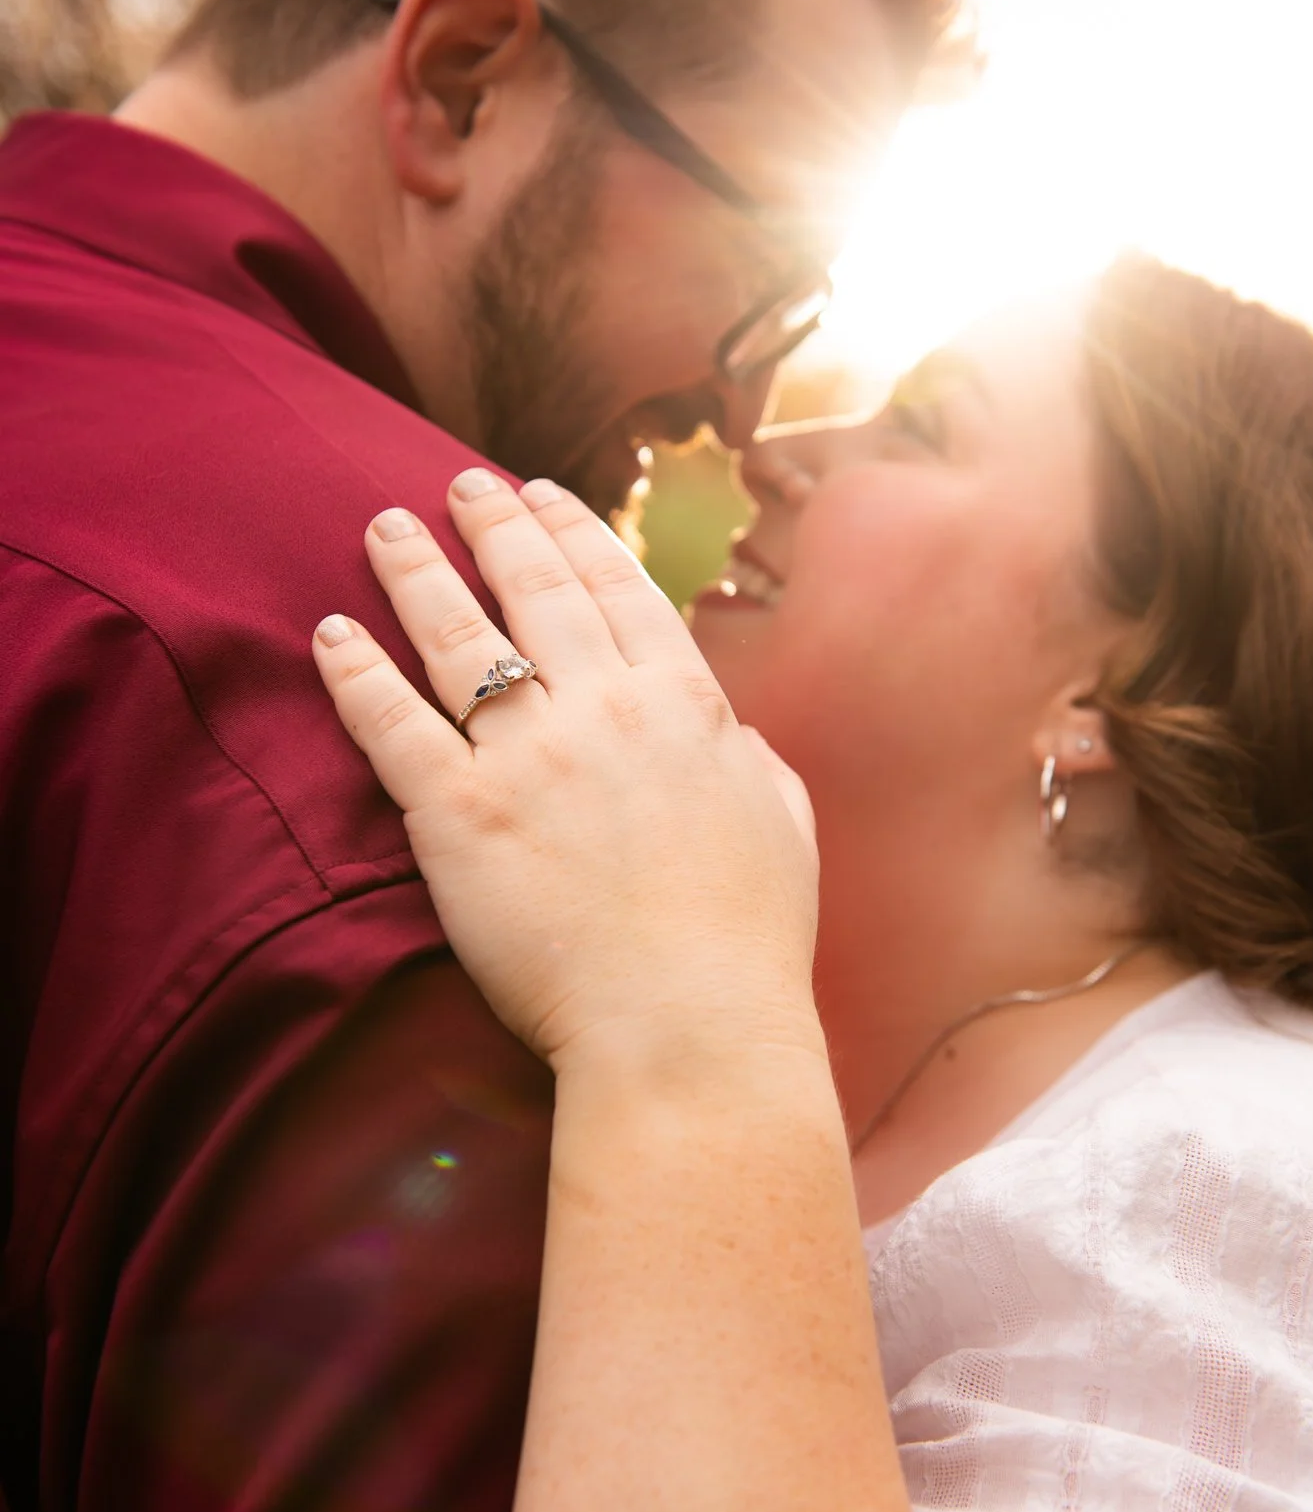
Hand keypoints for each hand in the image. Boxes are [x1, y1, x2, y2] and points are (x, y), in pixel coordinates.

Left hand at [312, 470, 818, 1072]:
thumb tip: (730, 731)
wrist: (688, 1026)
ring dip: (416, 571)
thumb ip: (749, 760)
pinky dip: (354, 673)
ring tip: (384, 525)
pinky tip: (329, 634)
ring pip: (457, 637)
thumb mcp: (783, 824)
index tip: (542, 494)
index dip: (572, 532)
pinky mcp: (459, 817)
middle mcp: (603, 710)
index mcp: (685, 705)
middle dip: (493, 525)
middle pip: (534, 592)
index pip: (617, 590)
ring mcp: (527, 758)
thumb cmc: (748, 943)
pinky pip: (392, 725)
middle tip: (461, 485)